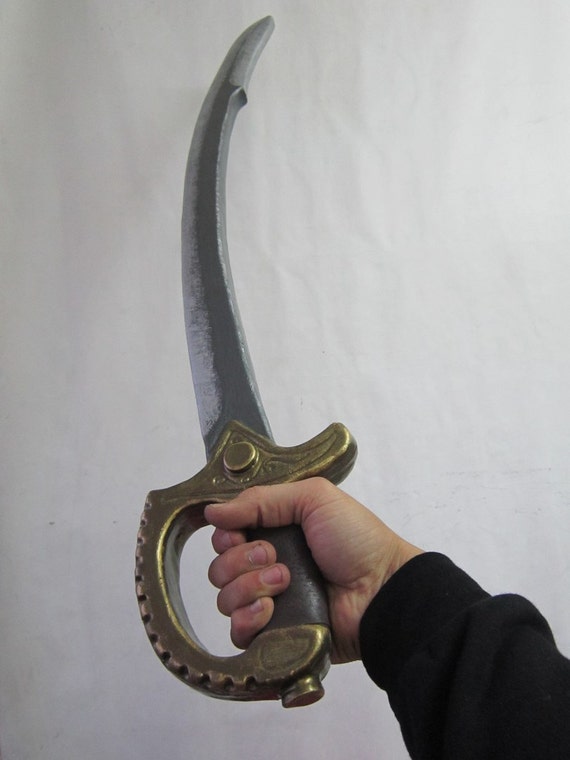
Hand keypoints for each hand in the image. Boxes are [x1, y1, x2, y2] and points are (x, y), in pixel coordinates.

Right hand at [205, 477, 422, 662]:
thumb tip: (213, 511)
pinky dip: (248, 618)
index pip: (226, 534)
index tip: (240, 532)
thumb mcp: (313, 498)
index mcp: (276, 532)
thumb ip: (261, 499)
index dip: (227, 533)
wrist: (382, 591)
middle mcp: (267, 566)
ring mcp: (269, 602)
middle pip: (219, 566)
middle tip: (275, 557)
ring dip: (249, 586)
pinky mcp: (274, 634)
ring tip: (284, 581)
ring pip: (225, 598)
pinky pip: (237, 632)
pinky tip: (270, 609)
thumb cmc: (357, 540)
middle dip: (240, 559)